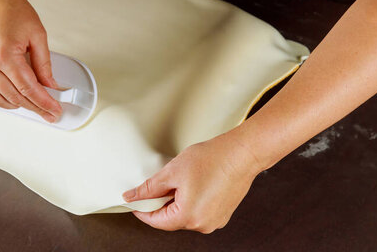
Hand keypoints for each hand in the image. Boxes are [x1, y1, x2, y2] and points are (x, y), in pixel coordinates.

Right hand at [0, 0, 61, 121]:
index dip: (44, 102)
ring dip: (19, 106)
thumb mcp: (38, 35)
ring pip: (0, 99)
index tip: (54, 110)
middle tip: (50, 113)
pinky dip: (1, 101)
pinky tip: (14, 101)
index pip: (29, 88)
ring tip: (36, 107)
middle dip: (36, 107)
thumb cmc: (12, 9)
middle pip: (16, 97)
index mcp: (5, 55)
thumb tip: (50, 84)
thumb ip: (44, 63)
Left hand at [122, 133, 260, 232]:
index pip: (156, 221)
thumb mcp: (173, 171)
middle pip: (171, 219)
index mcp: (188, 217)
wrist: (243, 153)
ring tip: (183, 178)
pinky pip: (200, 211)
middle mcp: (203, 224)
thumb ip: (150, 188)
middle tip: (160, 182)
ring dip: (178, 201)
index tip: (135, 201)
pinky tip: (195, 182)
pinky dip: (193, 200)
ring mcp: (215, 220)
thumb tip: (133, 196)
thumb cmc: (214, 159)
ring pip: (186, 214)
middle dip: (162, 202)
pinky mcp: (223, 213)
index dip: (142, 209)